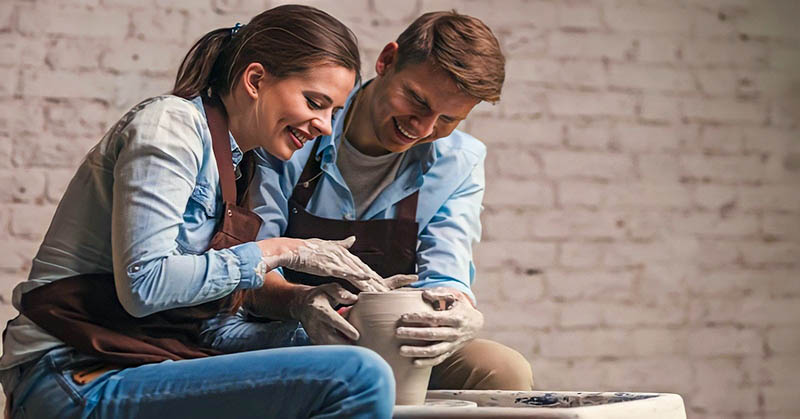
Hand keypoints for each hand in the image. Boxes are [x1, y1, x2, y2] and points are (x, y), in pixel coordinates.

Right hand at [258, 236, 387, 291]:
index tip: (383, 285)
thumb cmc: (306, 250)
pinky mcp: (328, 265)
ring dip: (370, 282)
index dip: (372, 276)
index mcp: (342, 253)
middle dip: (376, 281)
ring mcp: (336, 260)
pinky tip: (366, 279)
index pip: (361, 266)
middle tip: (388, 292)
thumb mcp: (327, 246)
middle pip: (363, 270)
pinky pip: (344, 271)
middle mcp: (342, 255)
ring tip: (381, 291)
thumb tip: (353, 238)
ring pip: (357, 272)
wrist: (291, 249)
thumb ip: (341, 244)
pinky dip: (356, 274)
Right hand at [289, 283, 359, 344]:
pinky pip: (327, 349)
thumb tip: (354, 299)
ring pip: (329, 347)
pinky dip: (337, 349)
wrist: (302, 305)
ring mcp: (314, 335)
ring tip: (354, 344)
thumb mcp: (329, 289)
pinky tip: (347, 344)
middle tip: (361, 342)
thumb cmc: (320, 296)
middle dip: (346, 343)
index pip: (333, 321)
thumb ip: (341, 293)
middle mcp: (316, 324)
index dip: (345, 328)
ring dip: (342, 348)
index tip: (356, 335)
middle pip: (331, 340)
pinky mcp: (315, 341)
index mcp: (321, 310)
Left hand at [395, 287, 483, 366]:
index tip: (403, 317)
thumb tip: (424, 293)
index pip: (434, 318)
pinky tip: (413, 363)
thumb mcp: (455, 296)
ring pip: (434, 350)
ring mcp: (453, 344)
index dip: (418, 318)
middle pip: (432, 335)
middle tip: (397, 332)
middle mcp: (454, 333)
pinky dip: (426, 363)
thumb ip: (440, 293)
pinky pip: (438, 360)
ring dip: (417, 351)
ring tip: (401, 350)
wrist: (476, 324)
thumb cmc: (461, 307)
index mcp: (455, 318)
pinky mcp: (451, 352)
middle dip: (414, 334)